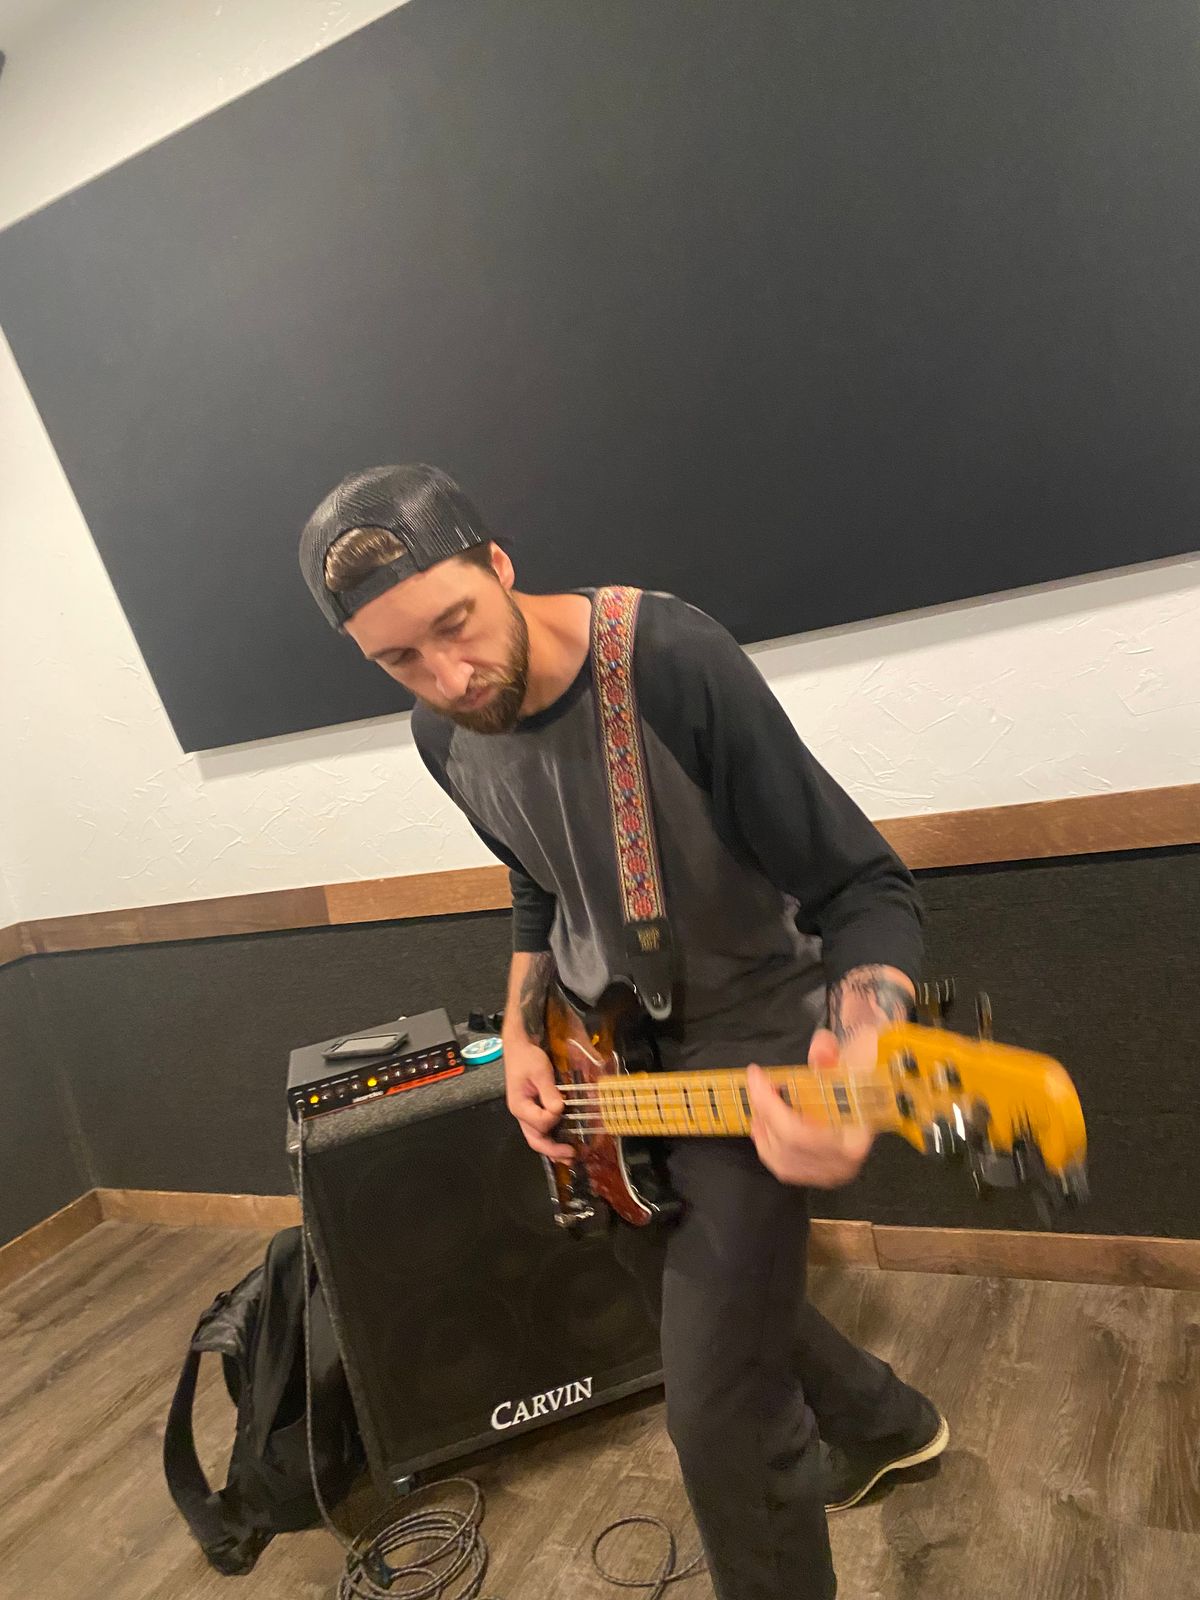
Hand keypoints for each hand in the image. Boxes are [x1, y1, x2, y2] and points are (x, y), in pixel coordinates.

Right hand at [503, 1038, 574, 1162]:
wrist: (519, 1047)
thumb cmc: (527, 1057)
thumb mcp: (540, 1071)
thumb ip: (549, 1092)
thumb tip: (559, 1110)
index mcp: (520, 1106)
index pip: (540, 1122)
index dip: (554, 1118)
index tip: (563, 1106)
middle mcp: (521, 1113)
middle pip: (535, 1139)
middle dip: (553, 1150)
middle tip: (571, 1154)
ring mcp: (526, 1113)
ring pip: (537, 1138)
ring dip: (552, 1148)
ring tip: (569, 1156)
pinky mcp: (532, 1110)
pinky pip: (540, 1129)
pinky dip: (550, 1139)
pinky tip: (561, 1144)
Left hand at [745, 1028, 875, 1187]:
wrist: (872, 1102)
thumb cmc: (860, 1082)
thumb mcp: (850, 1062)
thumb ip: (832, 1054)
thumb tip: (820, 1046)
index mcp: (855, 1138)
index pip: (799, 1133)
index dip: (770, 1106)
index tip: (756, 1075)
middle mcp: (843, 1163)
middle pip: (787, 1146)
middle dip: (764, 1112)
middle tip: (757, 1084)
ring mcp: (831, 1174)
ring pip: (781, 1160)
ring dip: (763, 1129)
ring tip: (760, 1103)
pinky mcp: (820, 1176)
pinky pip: (784, 1168)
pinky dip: (768, 1145)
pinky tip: (764, 1124)